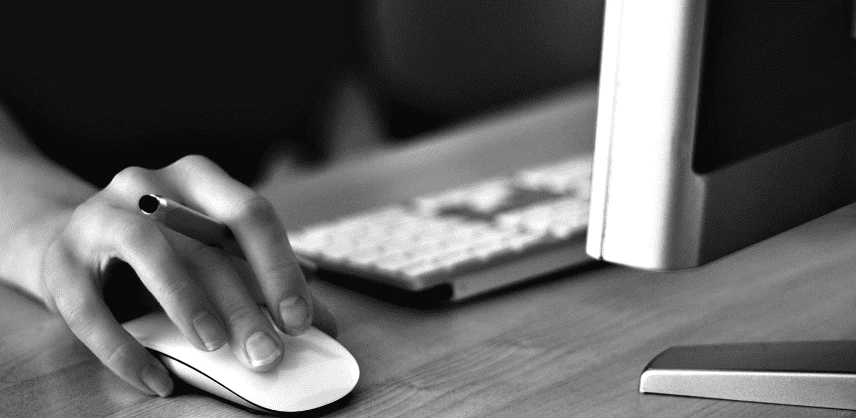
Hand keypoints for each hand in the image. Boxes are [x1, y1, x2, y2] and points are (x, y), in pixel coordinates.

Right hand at [38, 155, 334, 396]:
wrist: (76, 243)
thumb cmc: (164, 249)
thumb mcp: (213, 253)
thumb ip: (264, 281)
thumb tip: (325, 324)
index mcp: (199, 179)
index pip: (250, 214)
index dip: (279, 267)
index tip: (299, 320)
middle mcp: (148, 184)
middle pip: (205, 242)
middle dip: (243, 302)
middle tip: (268, 353)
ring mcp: (99, 216)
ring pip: (149, 252)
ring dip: (187, 302)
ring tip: (216, 347)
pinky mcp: (59, 261)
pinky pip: (90, 308)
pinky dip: (126, 349)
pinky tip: (156, 380)